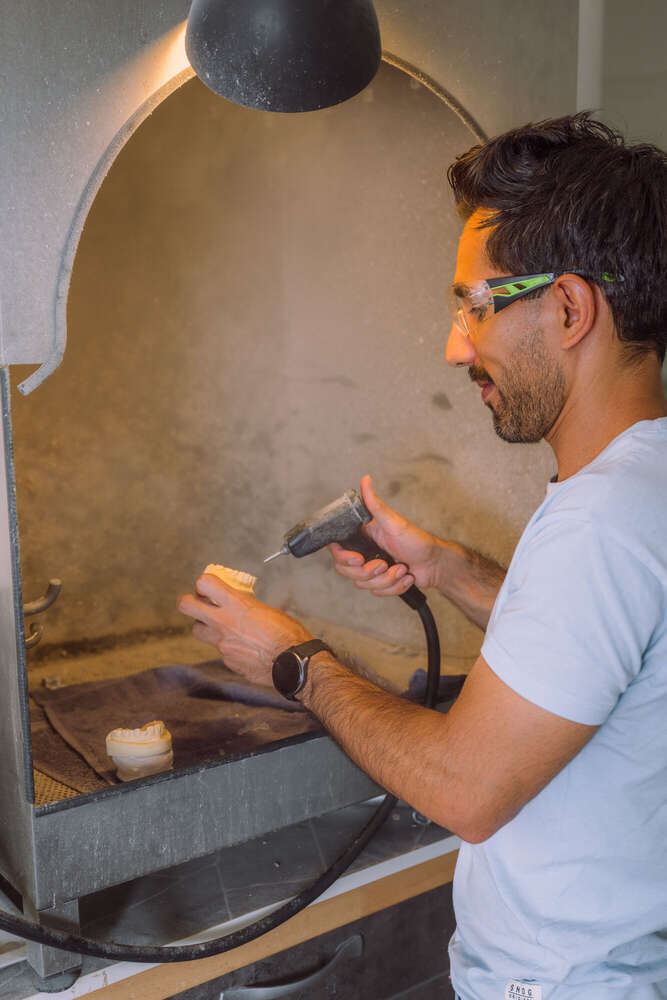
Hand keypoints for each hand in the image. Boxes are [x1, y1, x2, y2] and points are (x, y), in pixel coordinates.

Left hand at [177, 574, 311, 687]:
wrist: (293, 663)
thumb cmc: (287, 634)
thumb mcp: (267, 610)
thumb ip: (247, 607)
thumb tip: (240, 607)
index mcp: (236, 605)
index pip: (204, 583)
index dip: (204, 583)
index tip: (209, 587)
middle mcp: (224, 623)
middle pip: (186, 606)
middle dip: (188, 602)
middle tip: (197, 603)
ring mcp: (222, 644)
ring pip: (199, 632)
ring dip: (205, 627)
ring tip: (220, 627)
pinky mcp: (228, 661)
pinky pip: (221, 651)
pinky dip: (228, 648)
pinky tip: (244, 648)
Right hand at [329, 475, 442, 595]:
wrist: (435, 564)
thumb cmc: (417, 541)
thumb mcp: (394, 522)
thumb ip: (375, 504)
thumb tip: (365, 480)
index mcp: (363, 537)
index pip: (337, 550)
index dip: (344, 557)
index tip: (358, 558)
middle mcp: (365, 554)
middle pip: (347, 571)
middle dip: (369, 572)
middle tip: (386, 564)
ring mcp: (372, 570)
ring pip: (363, 584)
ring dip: (387, 579)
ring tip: (402, 569)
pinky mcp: (382, 583)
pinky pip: (377, 592)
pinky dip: (395, 587)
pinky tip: (406, 577)